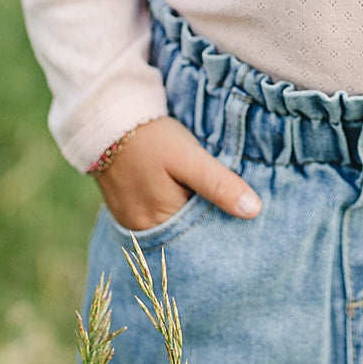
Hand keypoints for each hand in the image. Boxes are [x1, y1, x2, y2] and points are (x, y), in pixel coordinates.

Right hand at [94, 116, 261, 230]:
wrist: (108, 120)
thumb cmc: (153, 139)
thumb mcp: (190, 158)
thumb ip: (219, 185)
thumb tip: (254, 211)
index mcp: (159, 225)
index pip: (200, 243)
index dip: (222, 233)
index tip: (245, 225)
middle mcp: (142, 232)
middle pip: (184, 239)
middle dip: (207, 228)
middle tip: (234, 213)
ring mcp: (131, 223)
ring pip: (171, 229)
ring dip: (189, 219)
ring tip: (211, 204)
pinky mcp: (126, 210)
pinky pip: (156, 220)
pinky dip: (173, 212)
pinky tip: (185, 197)